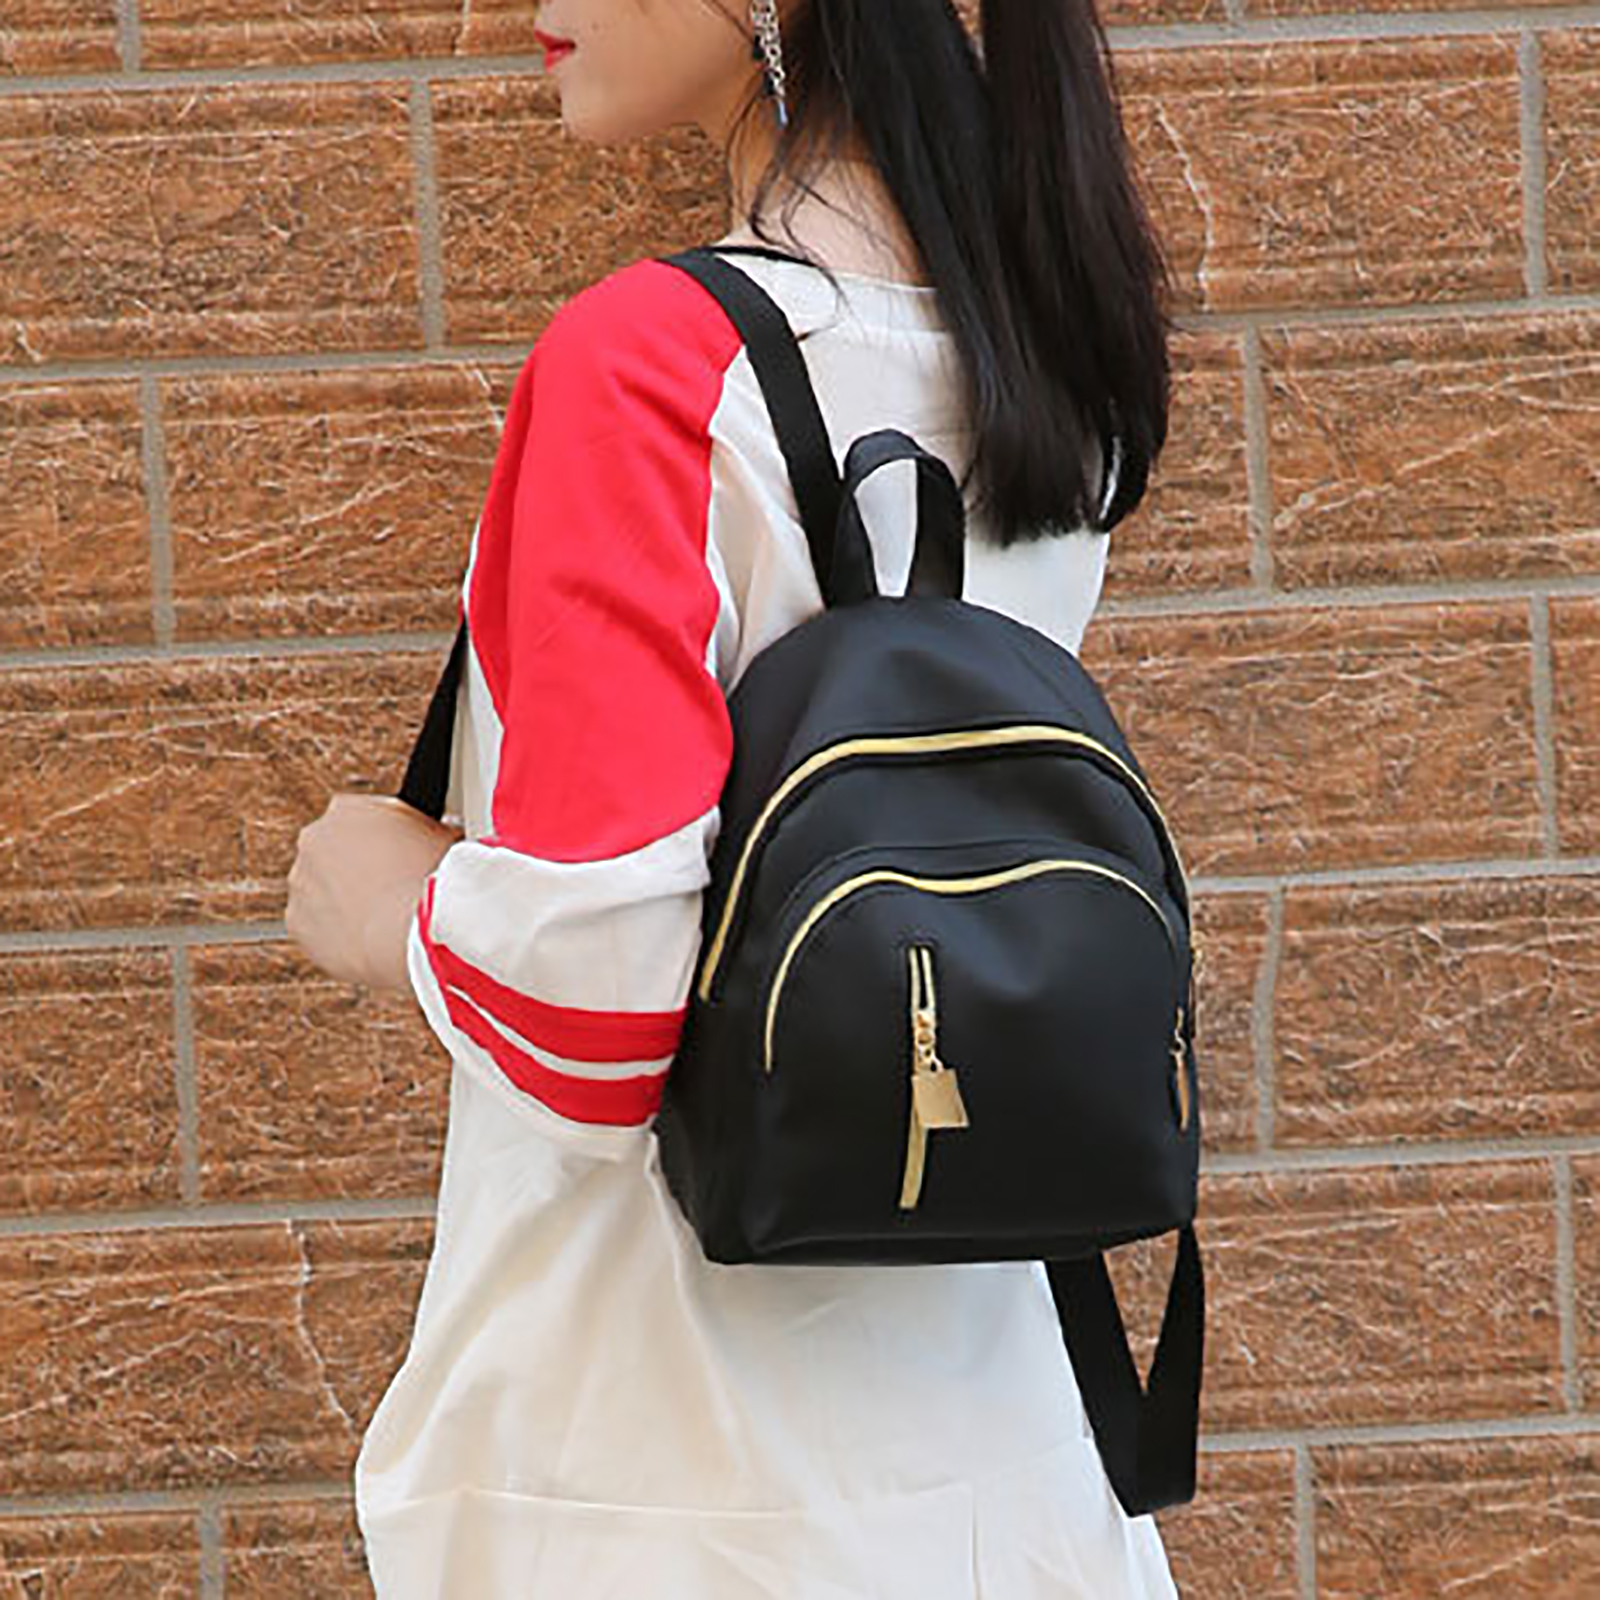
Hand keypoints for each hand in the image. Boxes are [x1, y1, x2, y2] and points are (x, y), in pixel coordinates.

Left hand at [286, 794, 463, 988]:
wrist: (415, 931)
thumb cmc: (434, 882)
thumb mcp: (442, 837)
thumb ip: (423, 831)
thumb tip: (434, 841)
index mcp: (348, 809)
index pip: (360, 818)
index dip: (383, 841)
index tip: (396, 857)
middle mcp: (316, 839)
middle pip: (334, 853)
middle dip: (358, 870)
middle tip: (390, 888)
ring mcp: (302, 882)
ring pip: (322, 891)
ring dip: (345, 902)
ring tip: (383, 919)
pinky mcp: (298, 923)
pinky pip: (317, 927)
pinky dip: (338, 933)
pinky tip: (369, 937)